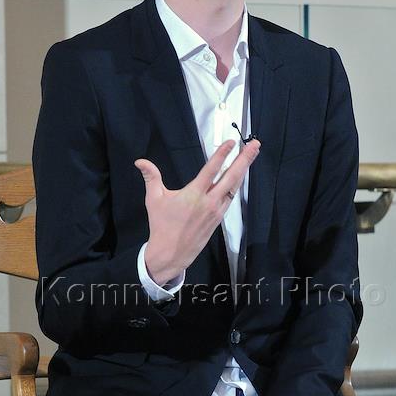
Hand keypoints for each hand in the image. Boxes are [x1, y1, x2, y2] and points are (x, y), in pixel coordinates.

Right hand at [135, 138, 259, 285]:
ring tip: (251, 156)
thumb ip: (151, 177)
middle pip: (231, 176)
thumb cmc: (161, 225)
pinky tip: (240, 177)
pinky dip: (236, 185)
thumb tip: (140, 161)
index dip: (222, 154)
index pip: (211, 169)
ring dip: (243, 170)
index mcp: (194, 194)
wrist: (171, 253)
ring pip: (234, 187)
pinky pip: (230, 198)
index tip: (231, 142)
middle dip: (244, 159)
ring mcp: (216, 211)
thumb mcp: (154, 199)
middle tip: (255, 145)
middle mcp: (208, 201)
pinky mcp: (219, 219)